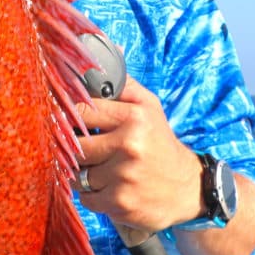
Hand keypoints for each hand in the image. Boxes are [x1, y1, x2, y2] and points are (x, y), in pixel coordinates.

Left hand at [71, 76, 201, 231]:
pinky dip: (91, 195)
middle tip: (84, 150)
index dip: (68, 117)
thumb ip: (123, 84)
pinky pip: (85, 197)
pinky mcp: (120, 202)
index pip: (80, 111)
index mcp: (135, 118)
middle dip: (75, 148)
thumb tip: (108, 52)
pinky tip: (108, 188)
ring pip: (77, 173)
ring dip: (82, 173)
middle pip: (74, 144)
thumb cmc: (160, 144)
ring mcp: (124, 176)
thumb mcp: (149, 108)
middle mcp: (129, 145)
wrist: (188, 189)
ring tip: (100, 170)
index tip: (66, 123)